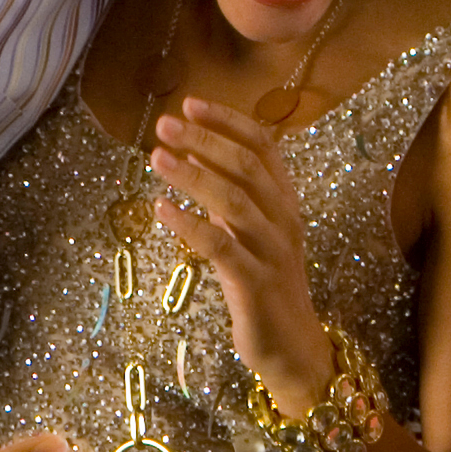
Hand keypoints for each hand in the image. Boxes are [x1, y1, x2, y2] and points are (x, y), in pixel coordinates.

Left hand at [145, 98, 328, 415]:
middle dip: (204, 141)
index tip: (191, 103)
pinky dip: (189, 225)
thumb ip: (233, 197)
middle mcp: (283, 220)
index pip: (263, 147)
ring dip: (193, 175)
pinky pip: (220, 247)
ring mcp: (271, 252)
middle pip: (246, 167)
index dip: (228, 122)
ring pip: (234, 201)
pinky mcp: (255, 284)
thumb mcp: (252, 235)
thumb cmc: (266, 287)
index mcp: (285, 203)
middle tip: (164, 125)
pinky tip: (161, 209)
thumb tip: (198, 157)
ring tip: (156, 157)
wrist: (294, 348)